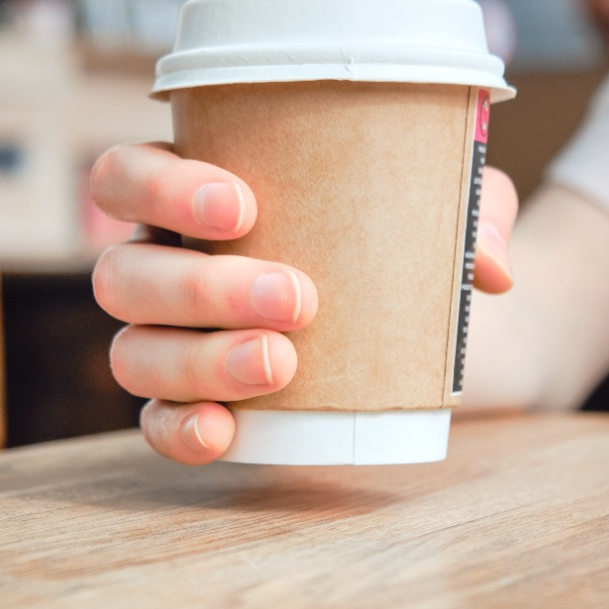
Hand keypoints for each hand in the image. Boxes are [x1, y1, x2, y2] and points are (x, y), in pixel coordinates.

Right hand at [90, 142, 518, 464]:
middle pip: (122, 274)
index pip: (126, 176)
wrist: (445, 335)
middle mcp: (166, 264)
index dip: (160, 188)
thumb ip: (475, 213)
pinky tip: (224, 432)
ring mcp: (172, 340)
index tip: (244, 208)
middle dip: (200, 287)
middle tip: (299, 299)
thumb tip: (487, 264)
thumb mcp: (453, 210)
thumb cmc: (415, 244)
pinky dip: (180, 430)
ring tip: (282, 364)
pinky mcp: (199, 405)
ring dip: (198, 360)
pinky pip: (156, 424)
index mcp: (198, 194)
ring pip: (132, 352)